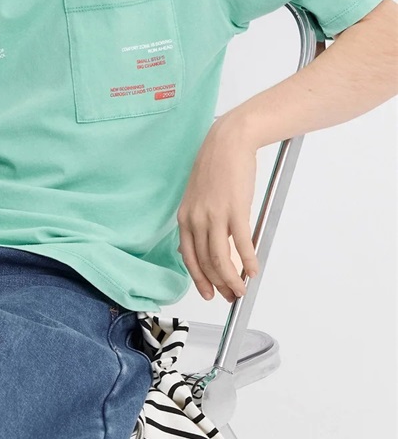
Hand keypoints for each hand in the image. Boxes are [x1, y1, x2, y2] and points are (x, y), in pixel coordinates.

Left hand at [176, 116, 259, 302]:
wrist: (227, 142)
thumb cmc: (215, 167)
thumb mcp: (197, 196)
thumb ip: (199, 220)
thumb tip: (207, 243)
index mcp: (185, 217)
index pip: (188, 258)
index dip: (200, 279)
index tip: (209, 292)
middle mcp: (196, 219)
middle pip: (205, 262)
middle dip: (218, 284)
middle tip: (230, 295)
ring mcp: (214, 215)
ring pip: (220, 258)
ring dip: (232, 279)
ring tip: (242, 289)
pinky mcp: (235, 209)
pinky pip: (240, 244)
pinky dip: (247, 261)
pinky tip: (253, 270)